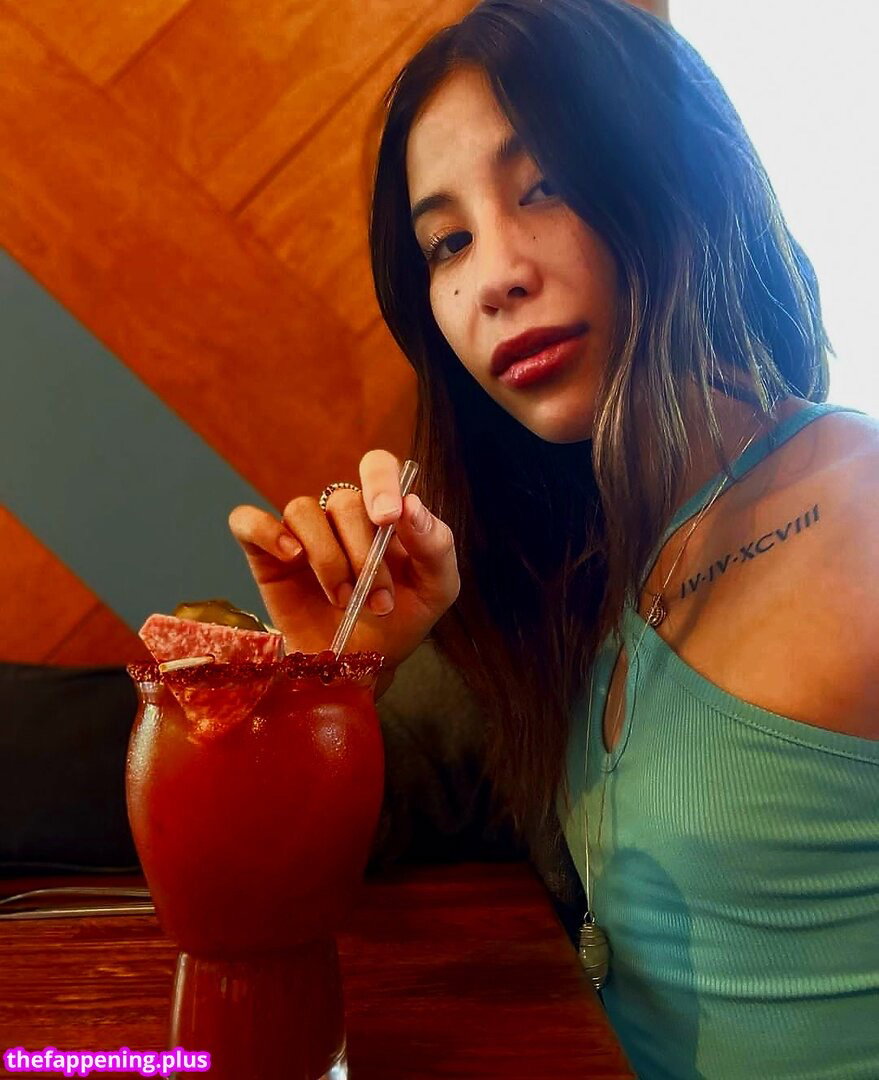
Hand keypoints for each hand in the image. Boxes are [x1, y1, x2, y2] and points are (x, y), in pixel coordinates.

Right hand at [228, 450, 459, 676]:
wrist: (358, 669)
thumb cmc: (397, 623)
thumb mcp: (436, 589)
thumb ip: (436, 545)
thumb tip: (412, 505)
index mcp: (383, 514)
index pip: (378, 467)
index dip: (381, 481)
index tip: (389, 517)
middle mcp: (342, 517)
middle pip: (345, 502)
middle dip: (364, 554)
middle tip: (377, 601)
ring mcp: (302, 534)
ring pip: (304, 511)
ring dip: (328, 559)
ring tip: (343, 600)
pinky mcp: (265, 555)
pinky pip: (249, 521)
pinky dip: (267, 532)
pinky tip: (292, 558)